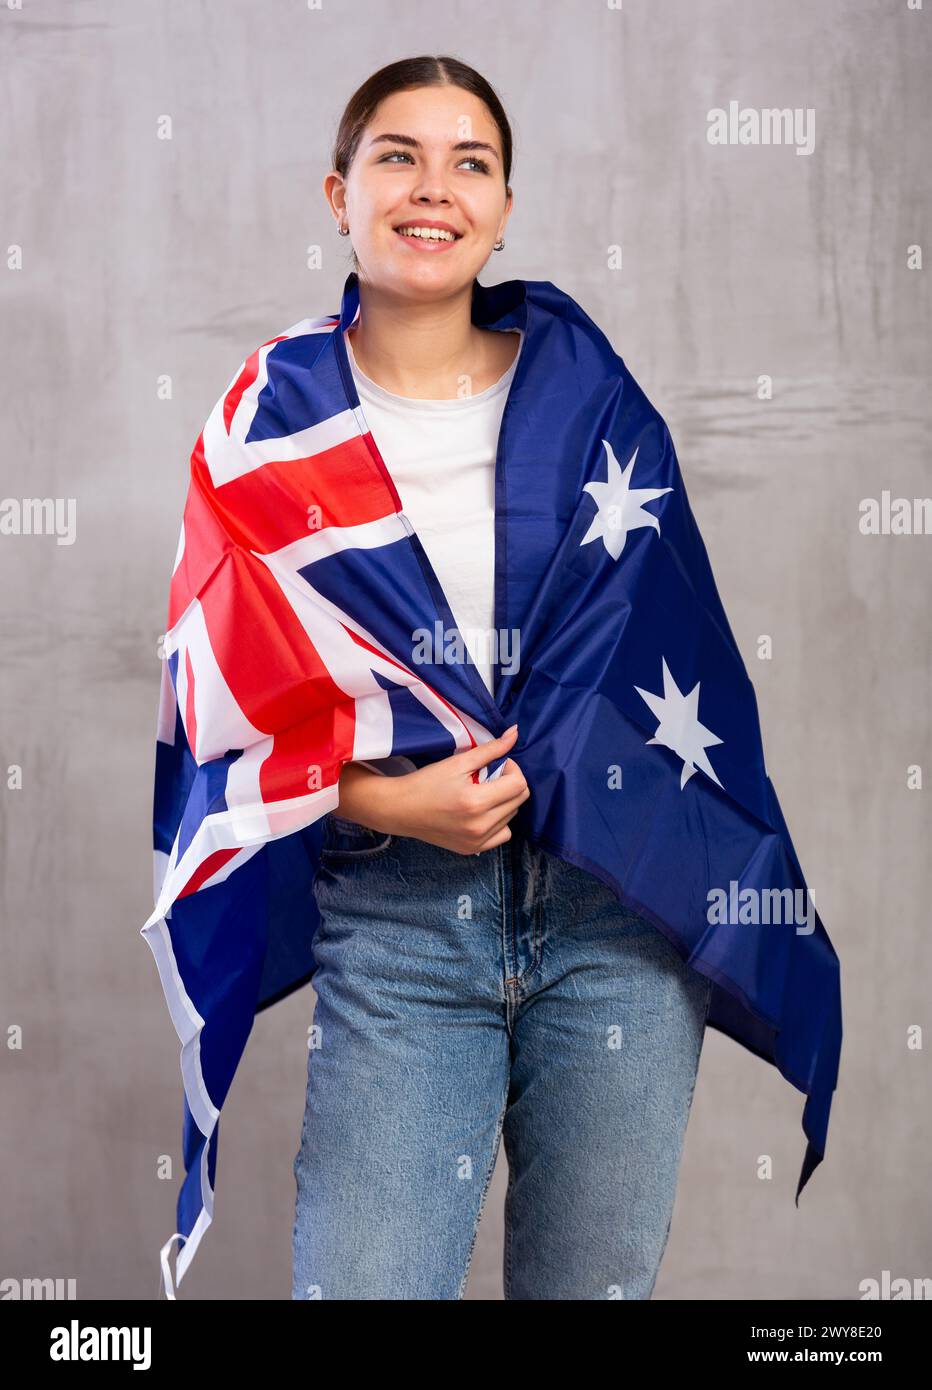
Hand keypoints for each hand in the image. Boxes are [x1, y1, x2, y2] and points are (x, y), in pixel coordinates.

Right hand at [337, 724, 529, 854]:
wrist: (400, 810)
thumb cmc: (426, 782)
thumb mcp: (458, 762)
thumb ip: (490, 749)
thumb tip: (515, 733)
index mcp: (476, 802)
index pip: (519, 784)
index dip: (512, 768)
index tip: (496, 764)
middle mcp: (480, 825)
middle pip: (519, 800)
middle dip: (509, 783)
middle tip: (488, 777)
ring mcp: (477, 841)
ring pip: (512, 816)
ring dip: (504, 801)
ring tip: (482, 794)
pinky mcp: (473, 849)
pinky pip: (502, 834)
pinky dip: (498, 821)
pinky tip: (482, 812)